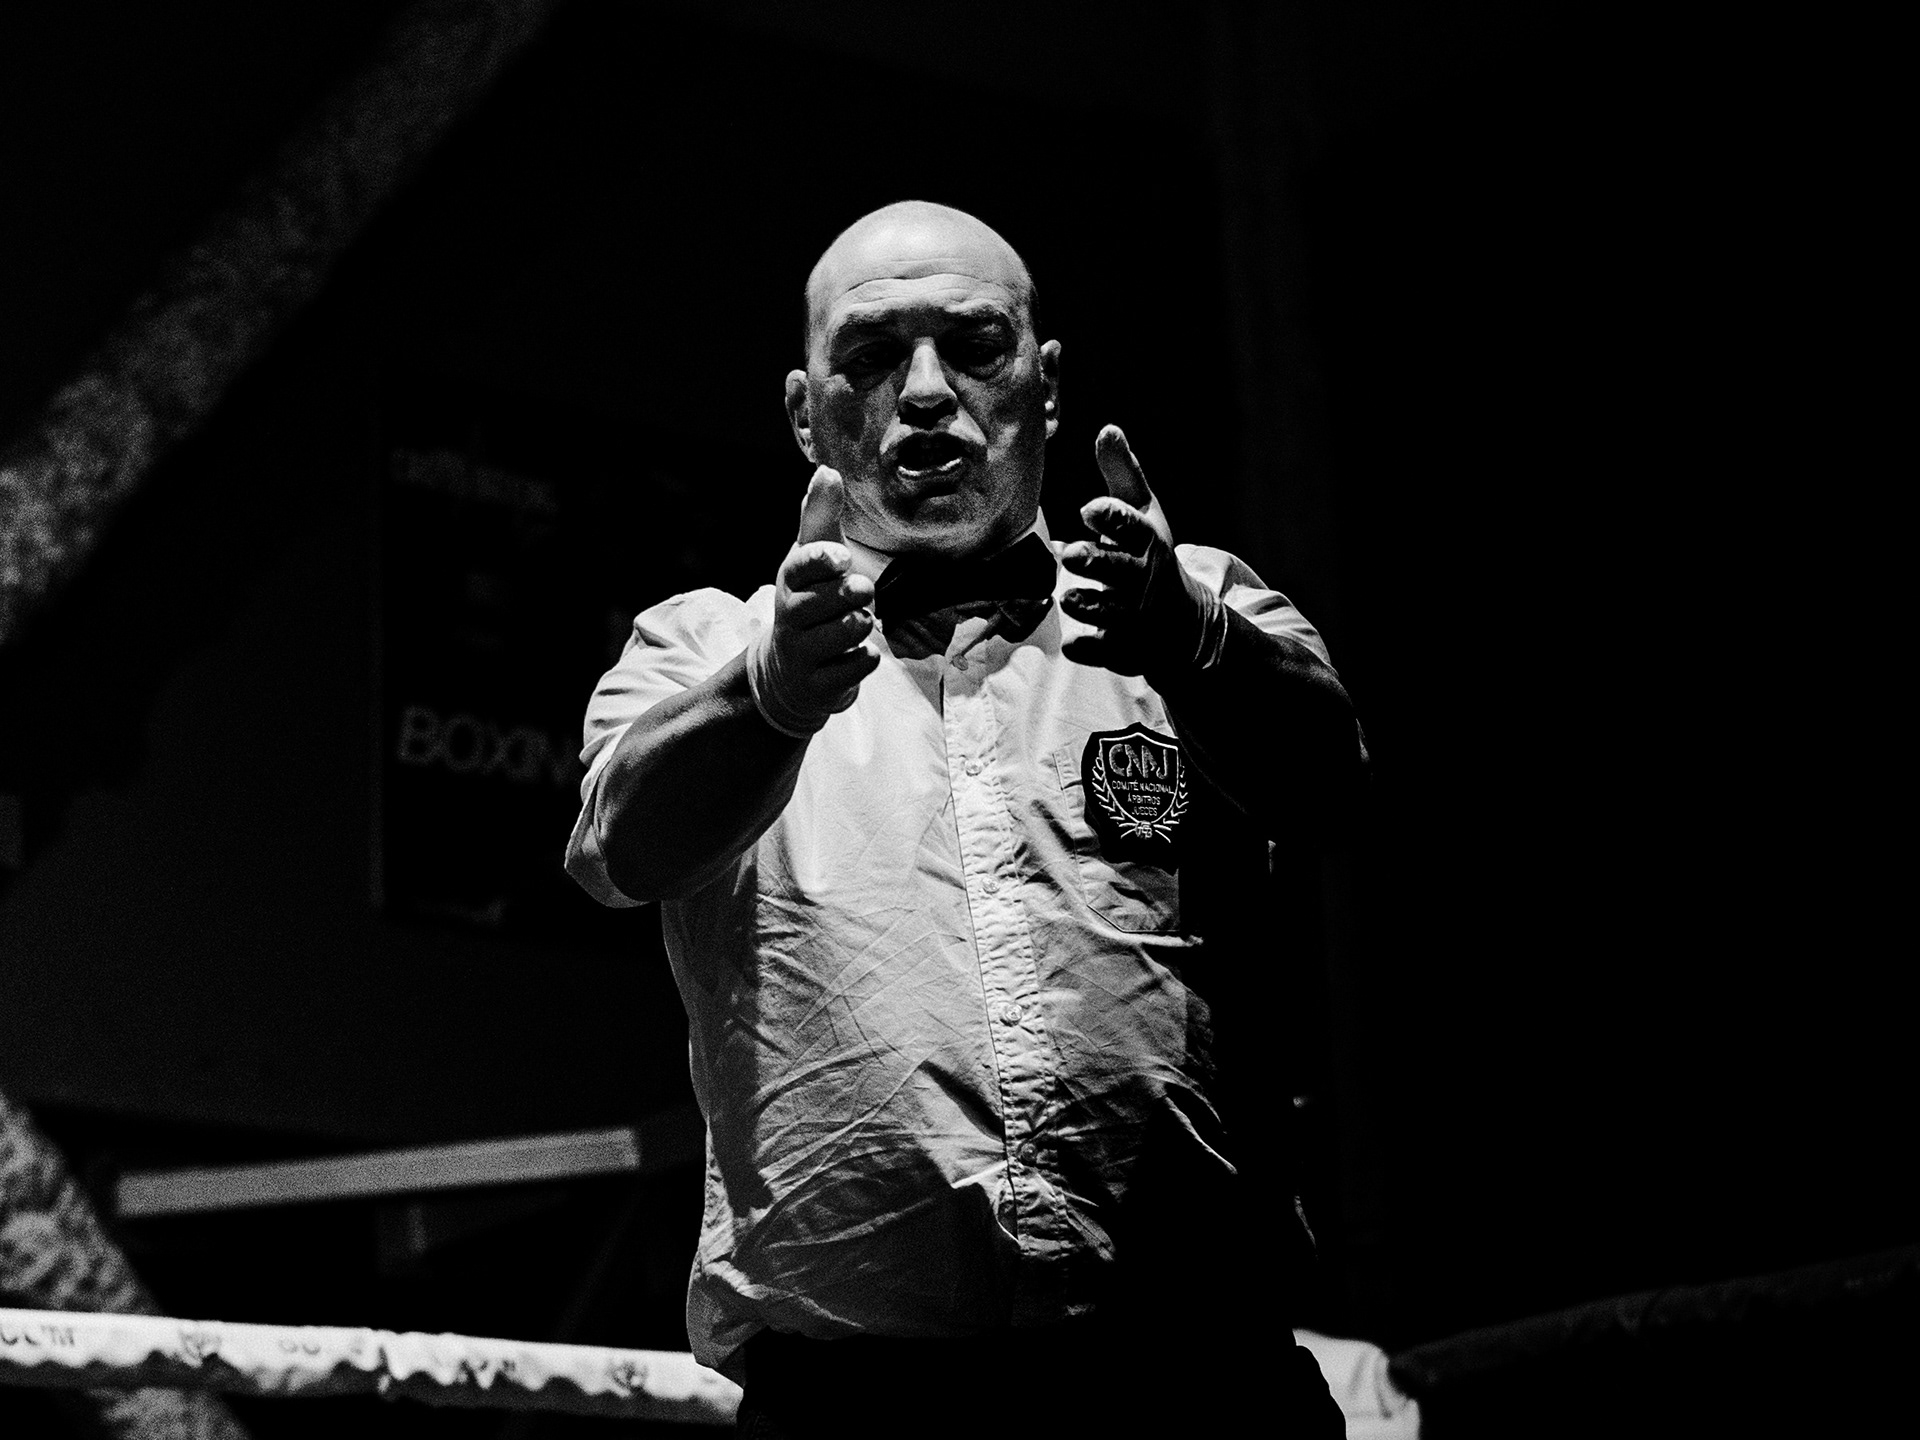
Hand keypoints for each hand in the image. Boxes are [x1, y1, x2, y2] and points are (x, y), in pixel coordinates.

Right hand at [747, 466, 880, 735]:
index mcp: (791, 580)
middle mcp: (790, 616)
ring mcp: (802, 654)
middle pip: (826, 601)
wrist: (788, 672)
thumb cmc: (812, 602)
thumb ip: (820, 517)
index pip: (800, 565)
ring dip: (859, 626)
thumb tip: (827, 469)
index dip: (821, 560)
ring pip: (842, 634)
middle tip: (861, 591)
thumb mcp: (815, 559)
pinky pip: (852, 670)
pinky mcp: (818, 686)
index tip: (841, 558)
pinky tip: (859, 655)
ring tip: (857, 623)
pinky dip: (863, 661)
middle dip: (850, 594)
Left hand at [1060, 426, 1213, 676]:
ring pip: (1111, 611)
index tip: (1089, 509)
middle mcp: (1141, 579)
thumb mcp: (1144, 513)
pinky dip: (1092, 649)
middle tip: (1069, 555)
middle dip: (1096, 563)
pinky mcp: (1124, 647)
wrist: (1181, 621)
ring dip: (1091, 604)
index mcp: (1146, 542)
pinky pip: (1108, 650)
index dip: (1111, 518)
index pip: (1130, 526)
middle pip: (1119, 570)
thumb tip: (1107, 429)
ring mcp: (1134, 616)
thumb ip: (1122, 474)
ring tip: (1067, 597)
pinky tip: (1073, 645)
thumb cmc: (1150, 555)